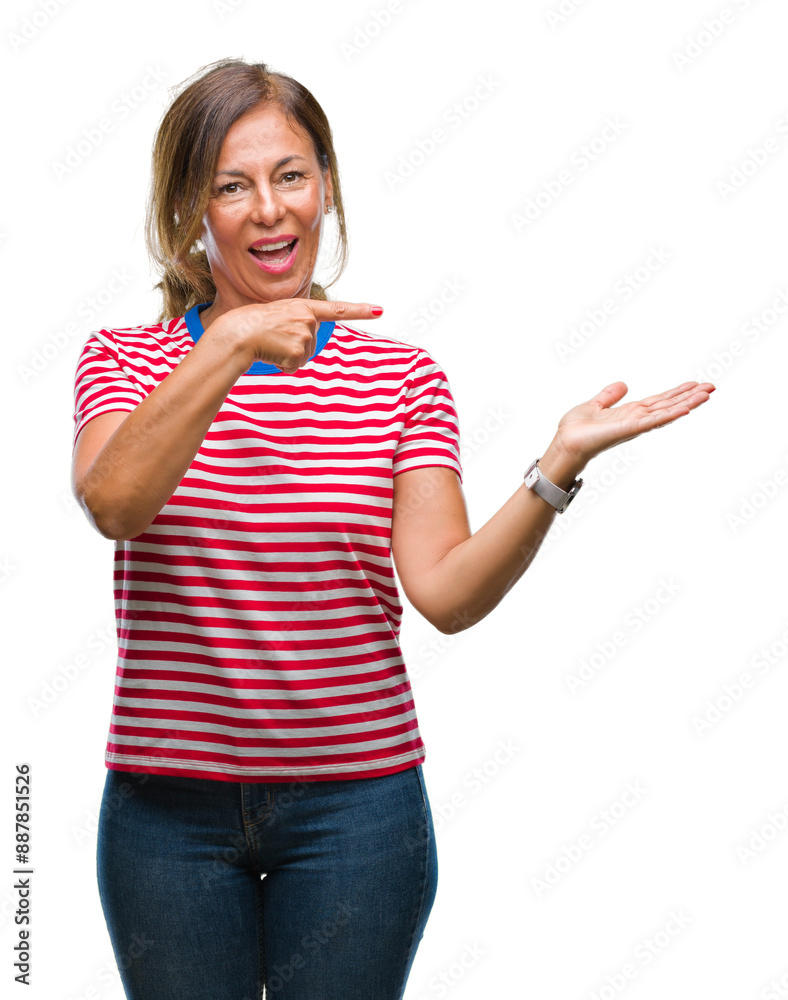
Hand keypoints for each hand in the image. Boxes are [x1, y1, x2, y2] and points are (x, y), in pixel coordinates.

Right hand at [217, 298, 383, 373]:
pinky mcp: (297, 352)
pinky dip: (282, 365)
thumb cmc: (253, 323)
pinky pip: (293, 367)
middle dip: (293, 346)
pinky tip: (270, 352)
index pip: (338, 309)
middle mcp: (308, 320)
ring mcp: (304, 336)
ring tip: (271, 343)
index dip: (361, 310)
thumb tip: (299, 349)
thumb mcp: (280, 315)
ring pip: (302, 357)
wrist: (238, 332)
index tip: (380, 310)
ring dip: (286, 355)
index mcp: (304, 307)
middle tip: (274, 336)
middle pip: (311, 344)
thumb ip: (297, 323)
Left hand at [554, 380, 715, 465]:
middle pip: (669, 405)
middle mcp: (637, 419)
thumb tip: (622, 384)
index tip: (696, 384)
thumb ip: (609, 396)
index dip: (677, 392)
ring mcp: (634, 425)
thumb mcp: (594, 405)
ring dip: (687, 403)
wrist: (565, 443)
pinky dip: (669, 415)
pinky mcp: (628, 429)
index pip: (659, 400)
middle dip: (690, 396)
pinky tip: (685, 409)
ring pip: (666, 412)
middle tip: (712, 387)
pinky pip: (652, 422)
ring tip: (707, 394)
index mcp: (631, 412)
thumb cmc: (576, 429)